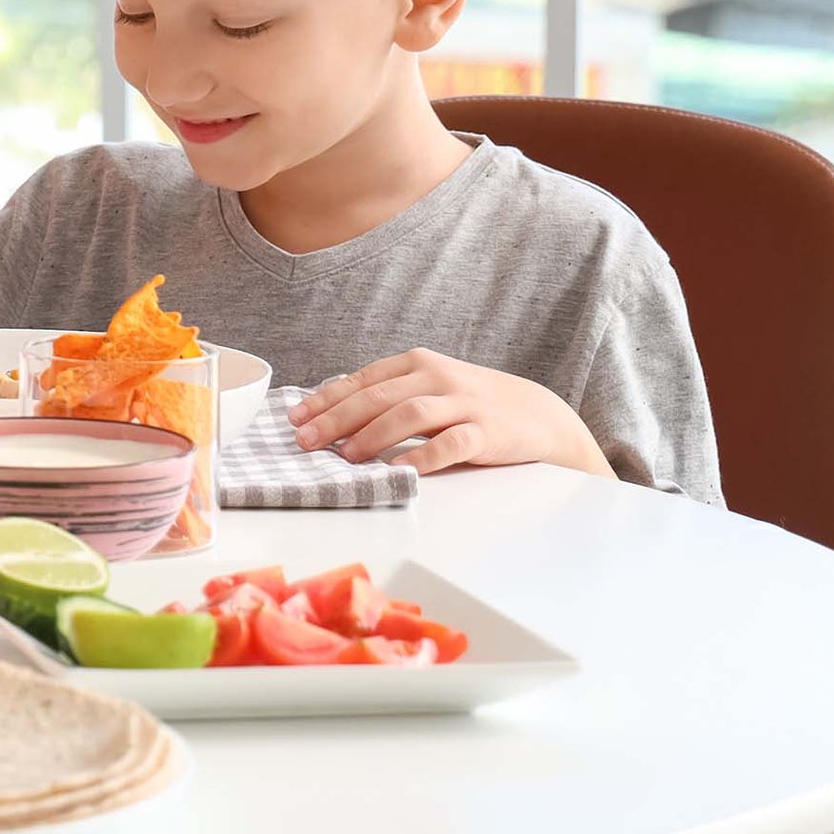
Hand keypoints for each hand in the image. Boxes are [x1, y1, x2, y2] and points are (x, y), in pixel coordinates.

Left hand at [288, 348, 613, 478]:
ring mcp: (464, 403)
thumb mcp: (429, 387)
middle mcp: (438, 377)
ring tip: (346, 457)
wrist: (538, 414)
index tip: (295, 419)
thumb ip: (388, 395)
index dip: (326, 399)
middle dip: (337, 419)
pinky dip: (423, 456)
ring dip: (374, 436)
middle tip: (306, 441)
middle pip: (379, 396)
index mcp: (417, 363)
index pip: (363, 379)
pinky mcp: (487, 432)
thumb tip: (331, 416)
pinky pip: (452, 443)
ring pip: (410, 414)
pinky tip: (400, 471)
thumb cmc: (470, 403)